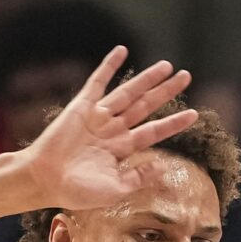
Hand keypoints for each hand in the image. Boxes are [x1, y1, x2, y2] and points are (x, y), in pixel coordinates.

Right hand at [21, 49, 198, 212]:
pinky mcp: (82, 106)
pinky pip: (98, 82)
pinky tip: (122, 51)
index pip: (154, 132)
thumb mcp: (115, 189)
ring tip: (167, 66)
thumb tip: (165, 166)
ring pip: (128, 92)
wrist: (46, 180)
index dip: (174, 123)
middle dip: (166, 91)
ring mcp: (98, 116)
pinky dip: (109, 66)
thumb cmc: (77, 190)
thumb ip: (139, 177)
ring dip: (147, 78)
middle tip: (187, 76)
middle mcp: (113, 129)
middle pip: (146, 106)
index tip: (194, 114)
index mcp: (122, 149)